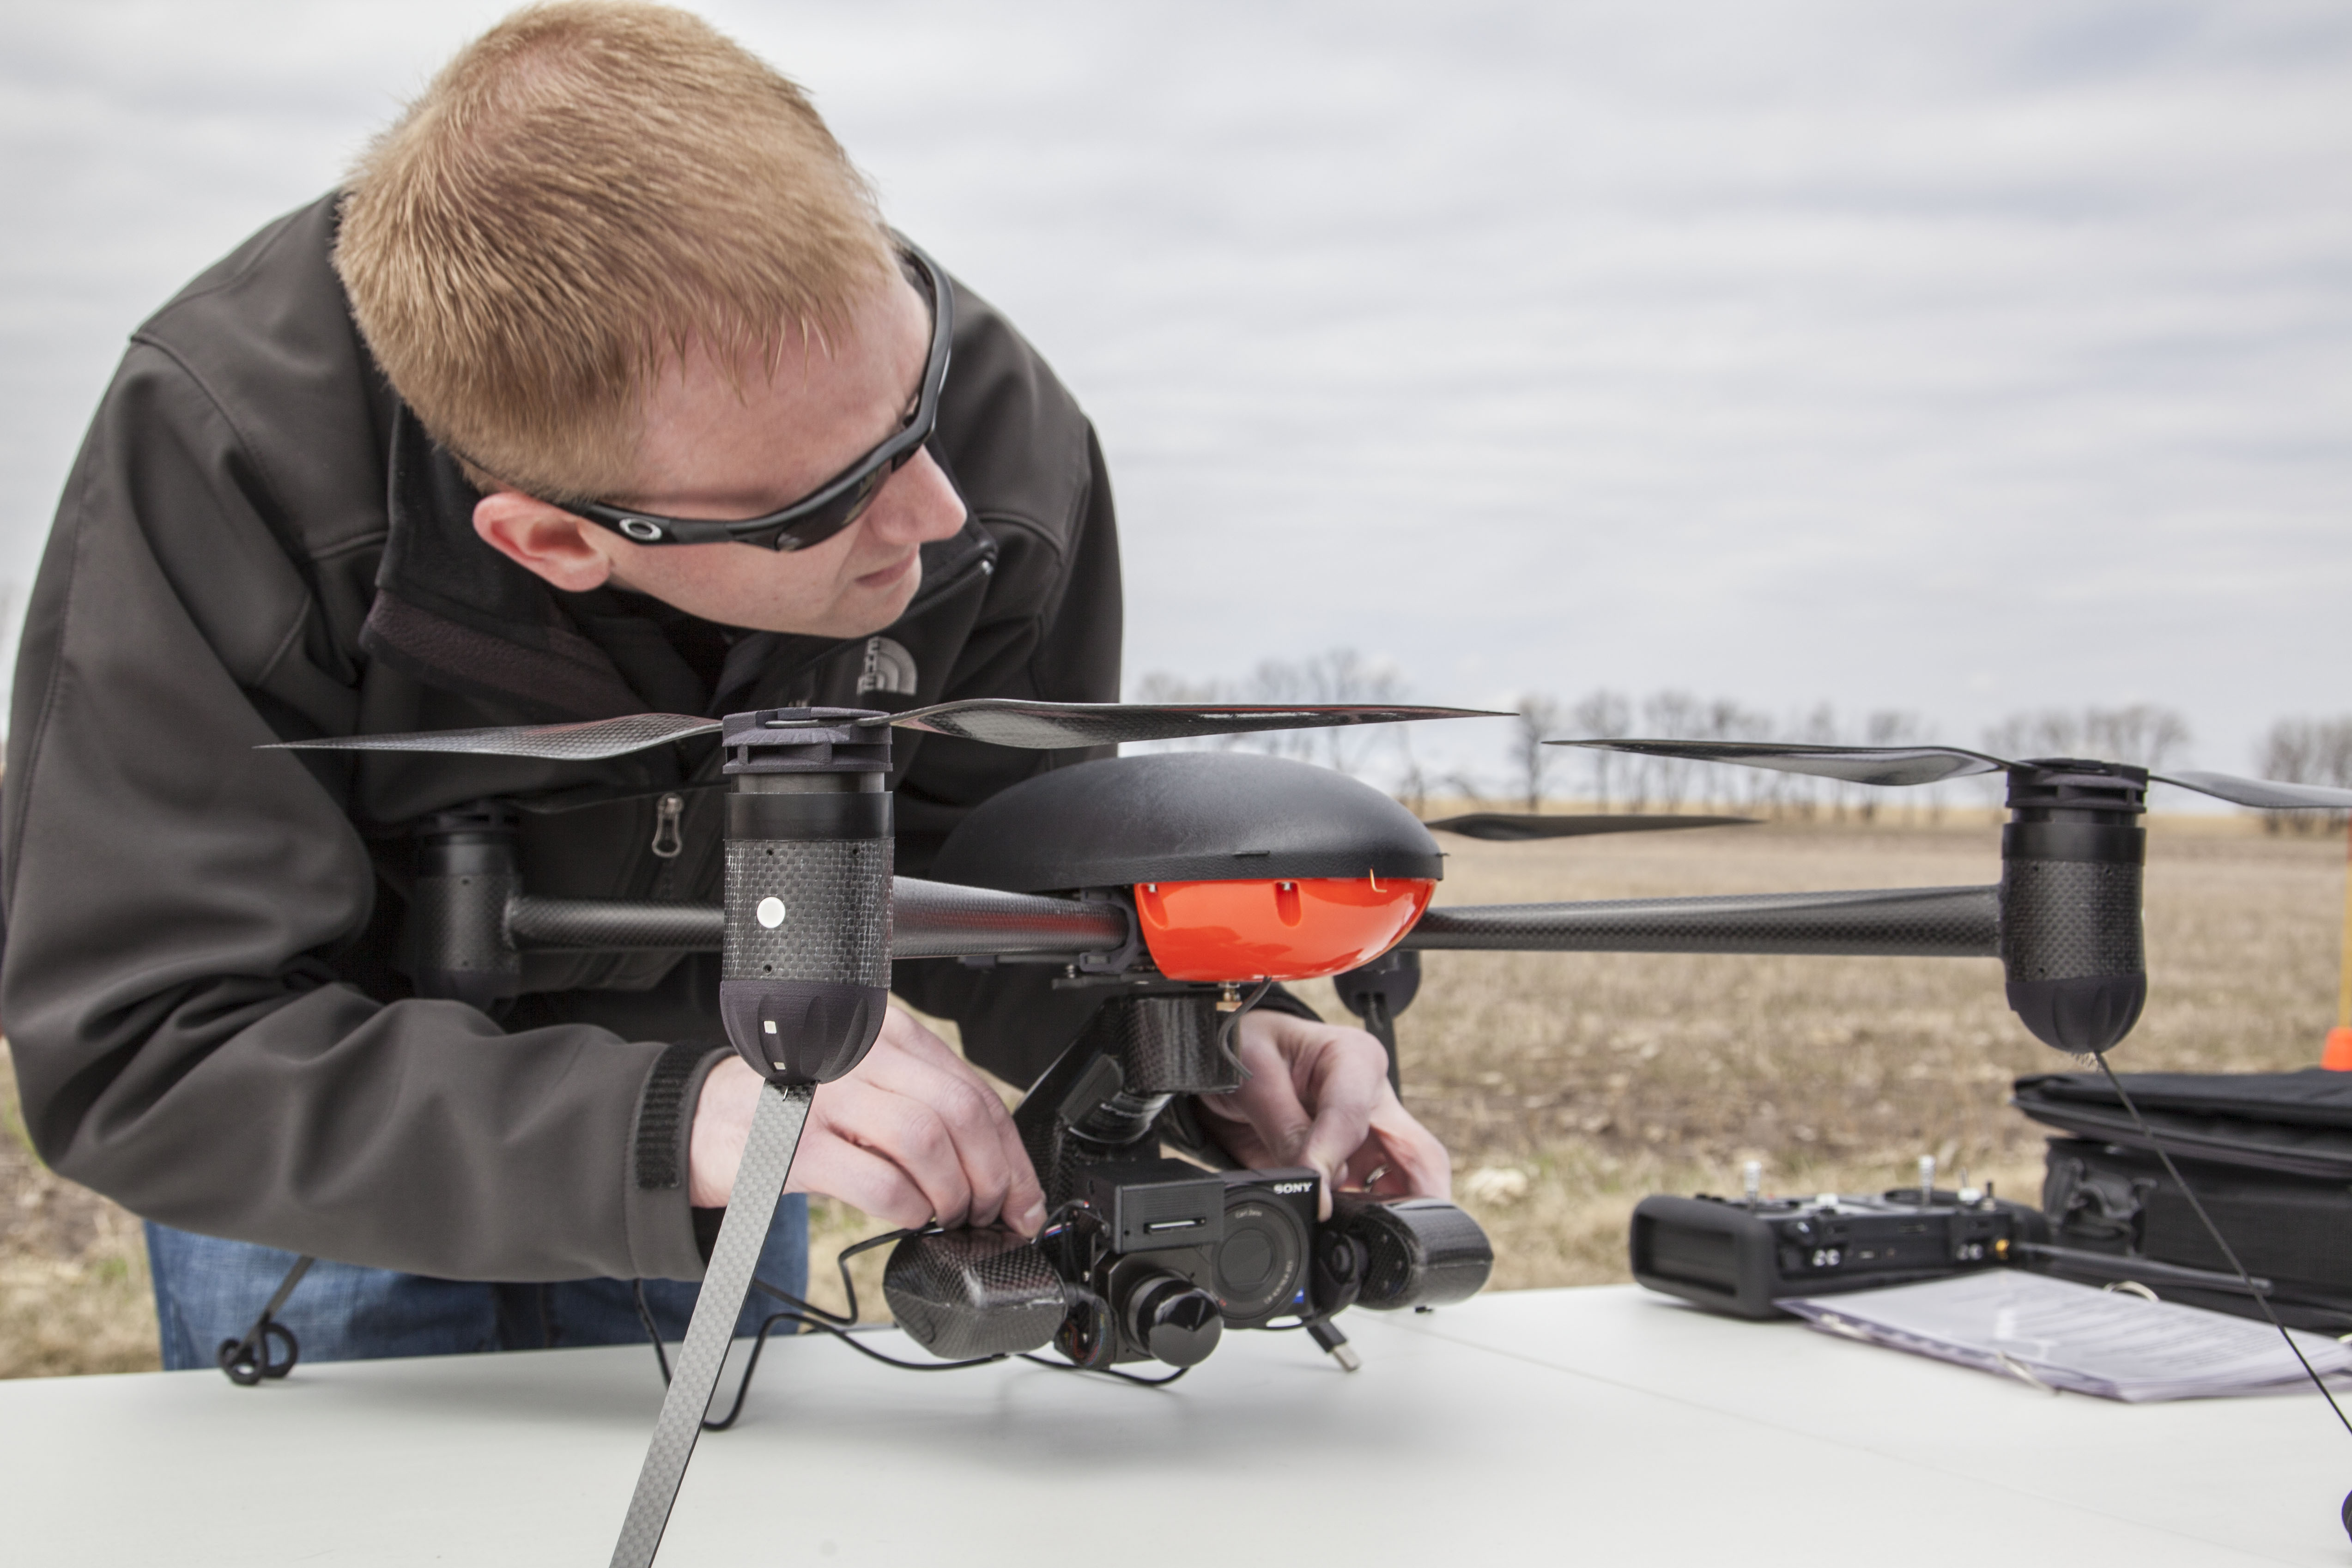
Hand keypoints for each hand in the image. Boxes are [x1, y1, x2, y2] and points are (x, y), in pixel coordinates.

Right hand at [688, 1006, 1046, 1234]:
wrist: (704, 1121)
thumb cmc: (796, 1106)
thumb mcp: (867, 1087)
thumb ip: (925, 1107)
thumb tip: (998, 1166)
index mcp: (888, 1035)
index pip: (974, 1088)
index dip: (1011, 1151)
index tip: (1024, 1195)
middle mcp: (861, 1056)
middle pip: (961, 1113)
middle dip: (993, 1175)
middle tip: (992, 1211)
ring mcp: (829, 1098)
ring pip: (928, 1144)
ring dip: (954, 1193)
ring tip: (950, 1215)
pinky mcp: (800, 1147)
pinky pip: (881, 1183)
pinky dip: (910, 1208)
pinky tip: (910, 1217)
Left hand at [1189, 1008, 1451, 1218]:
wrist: (1229, 1059)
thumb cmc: (1246, 1049)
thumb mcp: (1255, 1080)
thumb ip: (1285, 1133)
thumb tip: (1311, 1188)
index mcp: (1355, 1059)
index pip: (1352, 1117)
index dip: (1332, 1160)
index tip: (1315, 1196)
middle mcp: (1373, 1099)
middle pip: (1419, 1157)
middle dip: (1419, 1203)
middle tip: (1400, 1238)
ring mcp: (1369, 1134)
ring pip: (1408, 1184)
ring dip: (1391, 1216)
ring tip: (1359, 1239)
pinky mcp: (1354, 1162)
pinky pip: (1375, 1199)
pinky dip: (1365, 1220)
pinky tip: (1344, 1234)